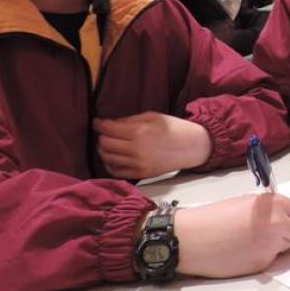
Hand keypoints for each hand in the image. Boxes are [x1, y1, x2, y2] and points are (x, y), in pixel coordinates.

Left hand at [94, 112, 210, 178]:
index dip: (99, 124)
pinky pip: (116, 171)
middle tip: (105, 132)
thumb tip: (112, 124)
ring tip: (108, 144)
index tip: (97, 122)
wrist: (192, 147)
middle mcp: (135, 150)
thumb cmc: (174, 129)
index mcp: (139, 132)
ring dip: (104, 150)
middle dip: (102, 136)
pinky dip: (110, 164)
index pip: (108, 129)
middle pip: (105, 144)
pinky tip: (113, 157)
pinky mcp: (141, 174)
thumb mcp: (153, 116)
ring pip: (107, 158)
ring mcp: (137, 164)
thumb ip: (131, 120)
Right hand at [174, 193, 289, 277]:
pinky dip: (264, 257)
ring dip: (279, 245)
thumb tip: (286, 216)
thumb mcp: (248, 202)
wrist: (193, 237)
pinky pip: (273, 260)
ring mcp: (271, 246)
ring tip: (255, 241)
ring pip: (289, 247)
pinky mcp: (262, 264)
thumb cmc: (214, 217)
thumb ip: (271, 208)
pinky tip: (246, 251)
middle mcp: (277, 224)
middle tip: (279, 233)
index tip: (288, 219)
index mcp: (274, 205)